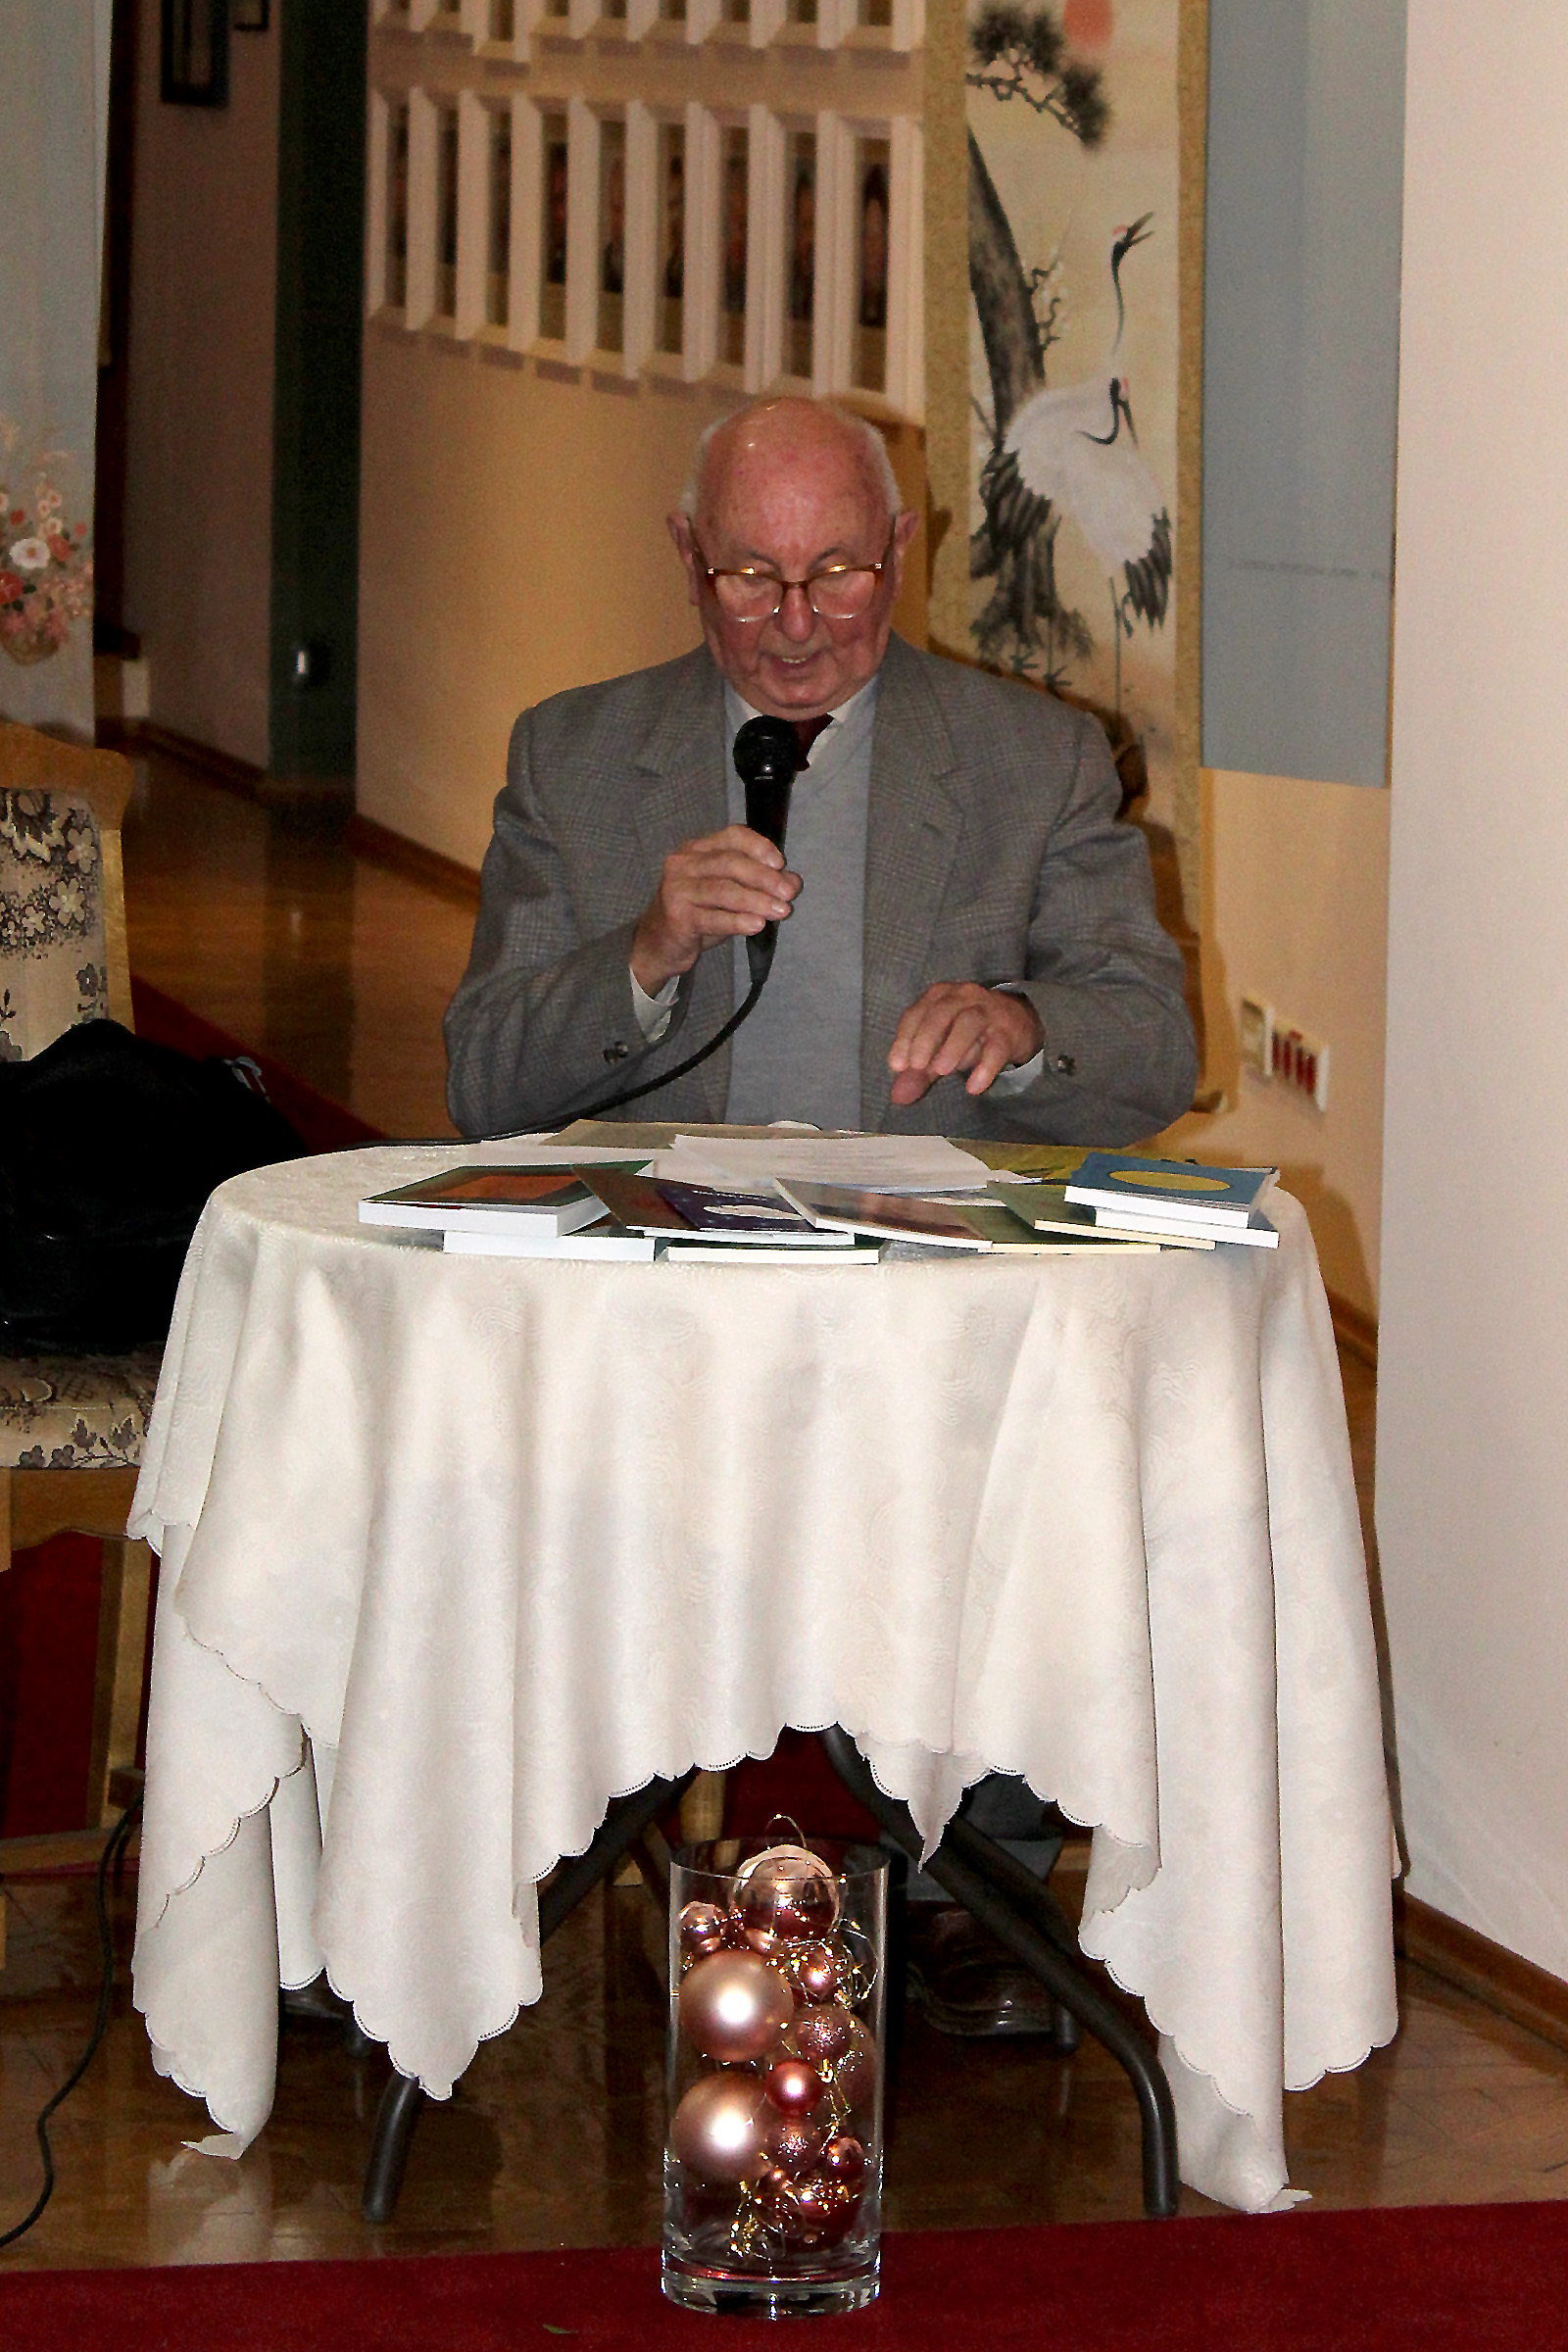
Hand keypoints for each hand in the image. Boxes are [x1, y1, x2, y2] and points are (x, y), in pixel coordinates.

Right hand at [631, 826, 801, 994]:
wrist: (659, 944)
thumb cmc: (698, 914)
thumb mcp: (730, 897)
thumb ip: (759, 885)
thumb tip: (793, 882)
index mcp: (697, 849)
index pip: (732, 836)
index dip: (758, 846)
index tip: (781, 863)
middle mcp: (683, 863)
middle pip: (730, 862)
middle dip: (764, 877)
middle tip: (788, 893)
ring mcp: (677, 888)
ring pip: (723, 889)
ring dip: (756, 900)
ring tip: (781, 911)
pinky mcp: (676, 916)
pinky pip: (712, 917)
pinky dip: (737, 921)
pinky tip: (757, 925)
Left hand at [887, 984, 1044, 1106]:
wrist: (1018, 1021)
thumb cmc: (968, 1033)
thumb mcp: (940, 1047)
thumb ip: (919, 1070)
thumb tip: (898, 1097)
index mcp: (939, 996)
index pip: (916, 1013)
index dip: (904, 1038)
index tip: (896, 1065)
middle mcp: (962, 997)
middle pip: (941, 1013)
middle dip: (925, 1039)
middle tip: (916, 1066)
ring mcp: (987, 1012)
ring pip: (969, 1023)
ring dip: (952, 1047)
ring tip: (941, 1072)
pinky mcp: (1007, 1032)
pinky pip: (996, 1048)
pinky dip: (984, 1068)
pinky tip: (973, 1088)